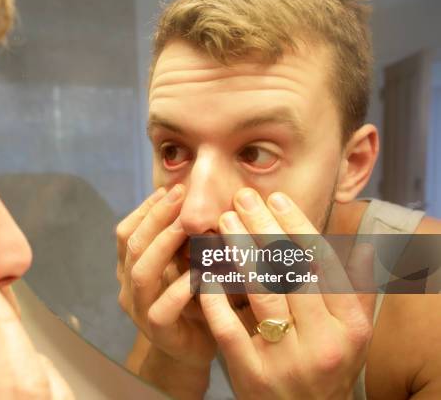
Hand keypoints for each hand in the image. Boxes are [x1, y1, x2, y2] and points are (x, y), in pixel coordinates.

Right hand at [116, 185, 215, 369]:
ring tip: (188, 225)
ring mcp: (139, 310)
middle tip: (180, 194)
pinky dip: (182, 287)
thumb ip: (183, 241)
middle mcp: (128, 286)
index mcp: (130, 267)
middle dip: (156, 216)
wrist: (193, 349)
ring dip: (164, 244)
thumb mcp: (185, 265)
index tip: (172, 189)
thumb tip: (197, 201)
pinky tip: (201, 272)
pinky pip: (163, 307)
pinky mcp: (157, 331)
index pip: (127, 231)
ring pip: (141, 272)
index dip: (146, 208)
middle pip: (132, 244)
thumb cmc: (193, 301)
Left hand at [200, 189, 374, 399]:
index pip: (322, 263)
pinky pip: (229, 326)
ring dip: (240, 251)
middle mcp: (322, 342)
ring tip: (224, 222)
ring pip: (262, 293)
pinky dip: (216, 294)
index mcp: (349, 326)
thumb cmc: (326, 366)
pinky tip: (206, 268)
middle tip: (242, 198)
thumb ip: (356, 289)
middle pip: (290, 271)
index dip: (297, 225)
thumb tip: (364, 245)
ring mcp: (286, 360)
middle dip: (263, 228)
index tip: (277, 197)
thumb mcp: (351, 333)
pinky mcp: (251, 374)